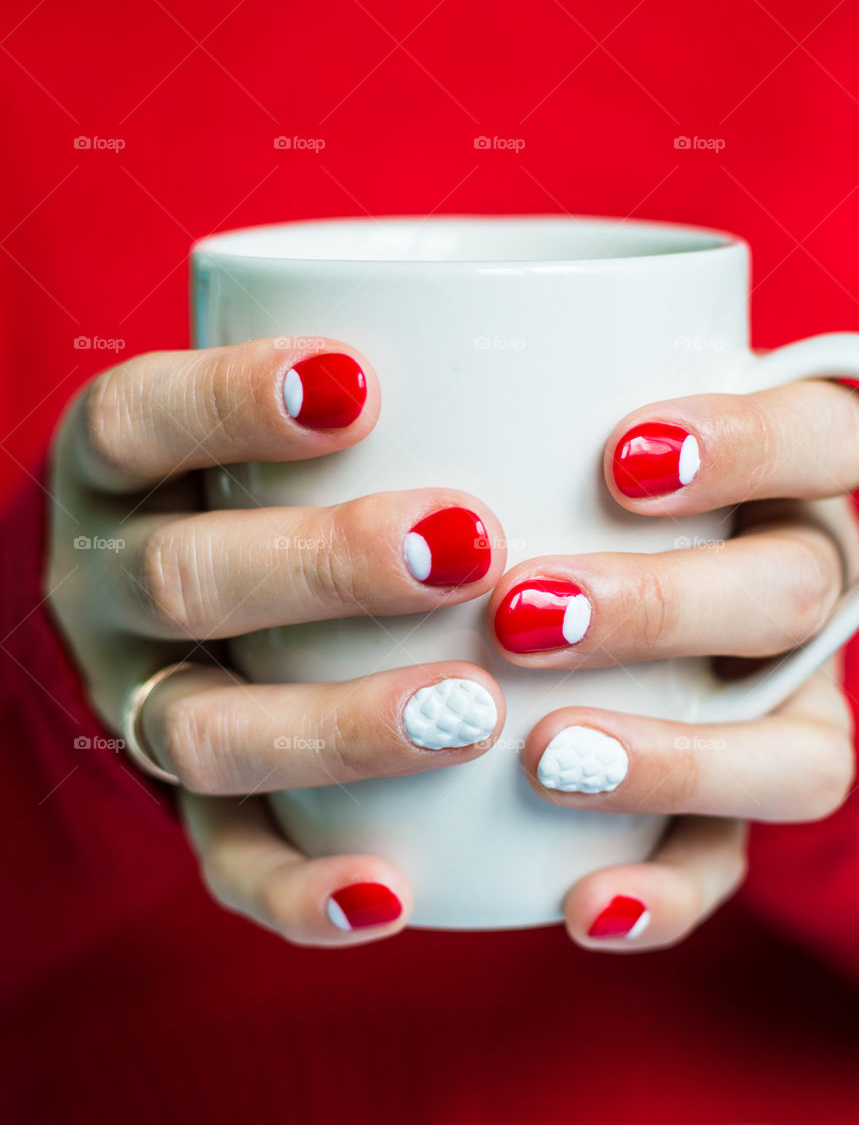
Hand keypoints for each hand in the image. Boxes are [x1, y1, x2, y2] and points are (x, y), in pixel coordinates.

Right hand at [46, 338, 505, 945]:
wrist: (209, 586)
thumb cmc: (290, 469)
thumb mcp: (298, 403)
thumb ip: (389, 377)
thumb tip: (588, 321)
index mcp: (124, 468)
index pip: (141, 419)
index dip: (231, 399)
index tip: (359, 380)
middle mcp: (113, 584)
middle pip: (183, 576)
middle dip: (320, 563)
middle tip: (468, 544)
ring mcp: (144, 700)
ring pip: (203, 733)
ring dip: (333, 727)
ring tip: (469, 709)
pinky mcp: (192, 803)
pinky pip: (224, 861)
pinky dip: (300, 888)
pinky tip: (393, 894)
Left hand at [490, 380, 858, 949]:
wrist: (532, 597)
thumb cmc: (516, 483)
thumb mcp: (513, 427)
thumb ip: (496, 408)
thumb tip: (340, 377)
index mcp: (774, 472)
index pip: (820, 435)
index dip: (750, 446)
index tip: (623, 458)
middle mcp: (792, 581)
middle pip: (798, 589)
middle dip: (667, 605)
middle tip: (524, 615)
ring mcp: (776, 702)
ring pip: (800, 752)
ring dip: (679, 760)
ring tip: (552, 759)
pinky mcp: (725, 804)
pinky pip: (728, 865)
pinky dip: (666, 893)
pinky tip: (585, 906)